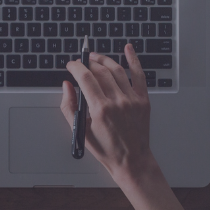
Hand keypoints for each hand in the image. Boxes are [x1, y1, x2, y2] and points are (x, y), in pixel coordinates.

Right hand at [60, 45, 156, 184]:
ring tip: (95, 57)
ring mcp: (132, 99)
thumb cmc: (106, 149)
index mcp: (100, 109)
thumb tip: (66, 86)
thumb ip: (69, 106)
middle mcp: (117, 102)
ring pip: (116, 70)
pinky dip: (134, 60)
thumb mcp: (80, 130)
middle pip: (100, 71)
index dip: (76, 67)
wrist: (131, 160)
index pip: (85, 78)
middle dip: (87, 63)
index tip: (71, 65)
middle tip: (81, 62)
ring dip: (104, 60)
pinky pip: (139, 75)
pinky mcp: (143, 100)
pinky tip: (128, 49)